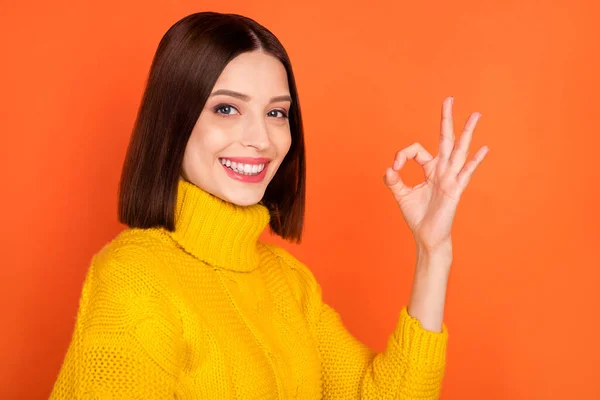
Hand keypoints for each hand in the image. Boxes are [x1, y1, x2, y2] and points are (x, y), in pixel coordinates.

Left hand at [383, 97, 488, 251]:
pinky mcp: (455, 190)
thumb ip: (393, 181)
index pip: (417, 150)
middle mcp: (442, 170)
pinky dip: (475, 161)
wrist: (427, 236)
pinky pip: (466, 172)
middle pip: (445, 139)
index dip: (403, 155)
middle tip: (449, 98)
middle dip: (446, 119)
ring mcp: (450, 178)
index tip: (394, 168)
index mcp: (429, 169)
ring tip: (476, 114)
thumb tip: (389, 168)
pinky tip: (484, 148)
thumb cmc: (417, 216)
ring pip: (459, 150)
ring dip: (467, 132)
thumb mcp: (401, 195)